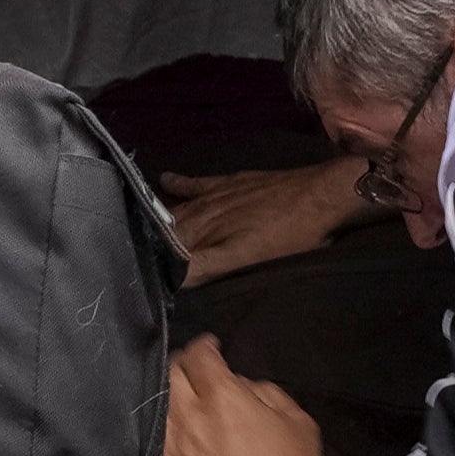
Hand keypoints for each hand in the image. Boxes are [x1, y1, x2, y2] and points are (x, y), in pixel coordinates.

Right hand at [156, 155, 375, 283]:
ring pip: (183, 208)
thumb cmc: (292, 234)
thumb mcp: (248, 257)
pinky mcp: (236, 182)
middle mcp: (208, 211)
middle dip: (152, 238)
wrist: (324, 194)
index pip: (171, 246)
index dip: (154, 256)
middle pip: (173, 227)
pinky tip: (165, 179)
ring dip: (160, 217)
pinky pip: (200, 183)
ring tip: (138, 223)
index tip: (135, 265)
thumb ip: (207, 265)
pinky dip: (181, 183)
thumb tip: (172, 276)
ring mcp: (221, 195)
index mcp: (209, 233)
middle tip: (130, 246)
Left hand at [159, 337, 328, 455]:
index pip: (199, 354)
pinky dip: (159, 434)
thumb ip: (268, 394)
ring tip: (177, 402)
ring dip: (166, 398)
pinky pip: (151, 446)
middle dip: (180, 365)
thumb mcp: (299, 422)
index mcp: (223, 396)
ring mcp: (170, 450)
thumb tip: (245, 387)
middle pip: (168, 374)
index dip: (205, 346)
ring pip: (154, 407)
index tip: (211, 349)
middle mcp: (188, 416)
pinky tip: (170, 436)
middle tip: (191, 371)